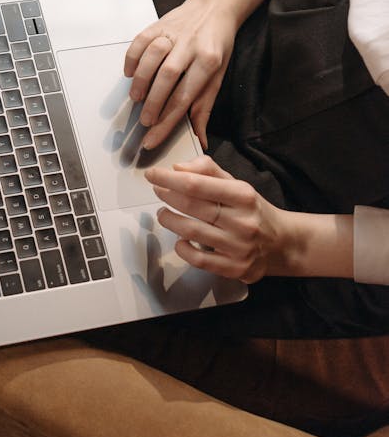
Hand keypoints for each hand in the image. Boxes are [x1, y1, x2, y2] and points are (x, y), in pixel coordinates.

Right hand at [124, 0, 270, 148]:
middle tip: (144, 121)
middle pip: (167, 77)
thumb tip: (200, 137)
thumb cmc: (218, 43)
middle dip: (153, 103)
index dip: (167, 122)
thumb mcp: (219, 75)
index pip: (184, 98)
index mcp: (209, 61)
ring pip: (152, 57)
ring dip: (141, 80)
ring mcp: (174, 32)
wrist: (217, 5)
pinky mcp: (160, 23)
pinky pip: (140, 40)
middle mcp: (190, 46)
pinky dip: (132, 58)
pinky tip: (130, 73)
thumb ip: (205, 106)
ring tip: (136, 98)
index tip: (152, 139)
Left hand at [145, 155, 284, 283]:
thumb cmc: (253, 211)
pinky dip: (182, 248)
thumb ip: (208, 172)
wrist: (283, 244)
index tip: (152, 174)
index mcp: (244, 195)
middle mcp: (242, 221)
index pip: (197, 184)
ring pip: (191, 231)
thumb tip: (177, 168)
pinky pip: (199, 260)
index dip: (169, 178)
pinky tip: (179, 240)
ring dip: (169, 220)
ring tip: (163, 213)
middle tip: (157, 190)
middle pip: (192, 206)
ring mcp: (239, 247)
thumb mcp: (238, 185)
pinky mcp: (234, 268)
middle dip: (167, 195)